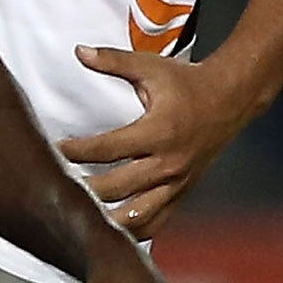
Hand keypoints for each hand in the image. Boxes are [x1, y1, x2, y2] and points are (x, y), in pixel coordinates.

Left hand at [59, 46, 252, 238]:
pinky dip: (134, 229)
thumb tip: (80, 51)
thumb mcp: (150, 67)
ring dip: (107, 219)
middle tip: (56, 187)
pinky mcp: (183, 193)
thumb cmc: (188, 83)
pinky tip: (113, 231)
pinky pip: (158, 221)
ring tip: (79, 216)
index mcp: (157, 132)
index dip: (75, 152)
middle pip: (116, 189)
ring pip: (137, 216)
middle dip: (83, 190)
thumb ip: (113, 61)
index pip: (106, 150)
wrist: (231, 99)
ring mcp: (178, 183)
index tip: (52, 151)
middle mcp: (168, 163)